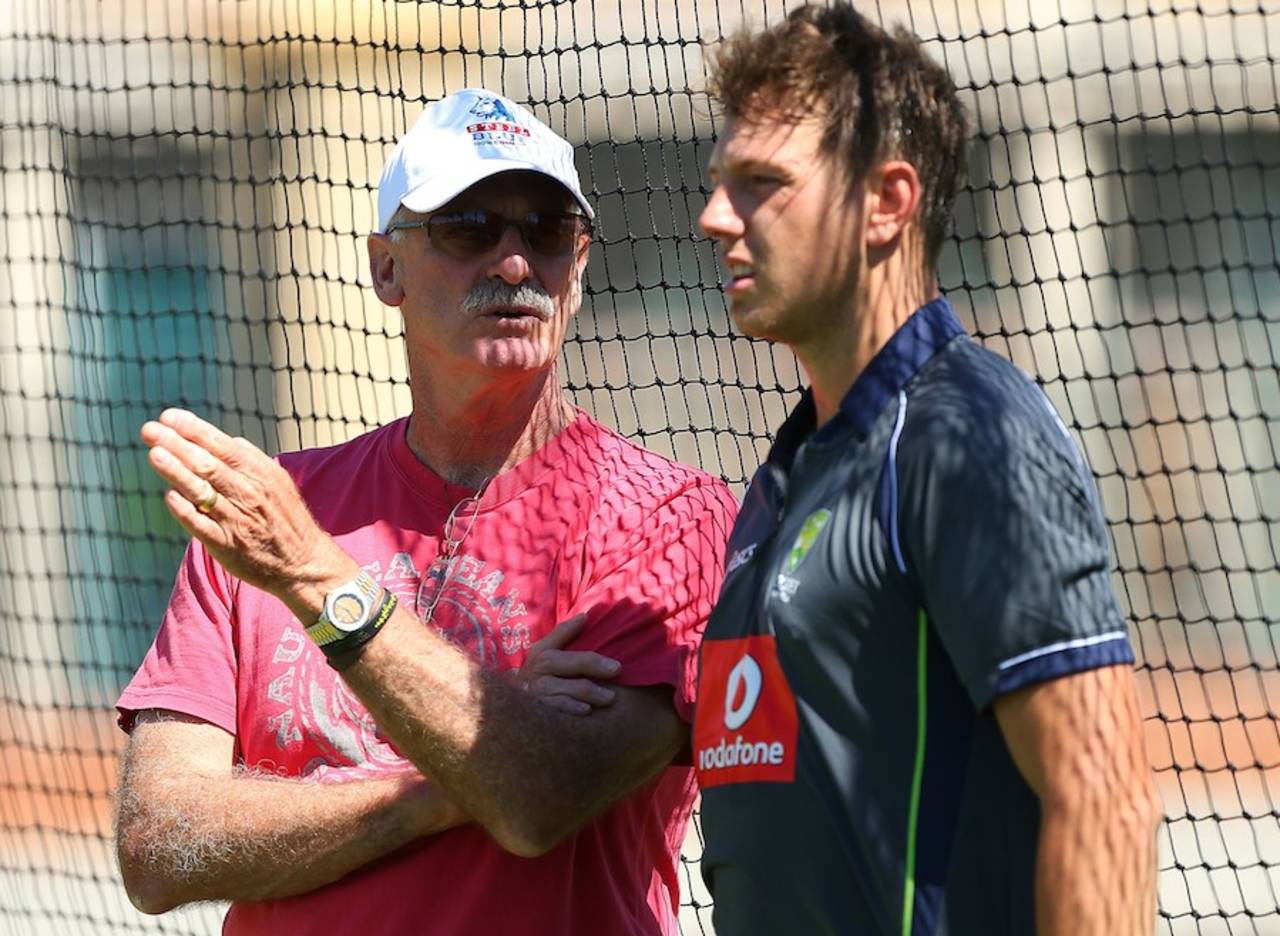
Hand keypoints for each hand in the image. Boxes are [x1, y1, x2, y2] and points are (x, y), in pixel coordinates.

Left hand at [140, 409, 355, 611]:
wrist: (303, 564)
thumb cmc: (286, 520)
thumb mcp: (278, 484)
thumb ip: (253, 462)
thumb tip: (228, 441)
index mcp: (260, 475)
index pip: (223, 446)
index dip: (195, 430)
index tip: (169, 416)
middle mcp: (248, 494)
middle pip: (208, 465)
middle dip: (177, 445)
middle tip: (149, 430)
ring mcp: (237, 520)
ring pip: (202, 491)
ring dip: (177, 472)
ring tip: (154, 454)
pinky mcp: (227, 545)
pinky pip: (201, 525)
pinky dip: (185, 510)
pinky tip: (170, 496)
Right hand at [515, 614, 620, 715]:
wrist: (518, 712)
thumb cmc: (542, 678)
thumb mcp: (547, 655)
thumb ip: (563, 636)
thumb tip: (585, 616)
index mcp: (541, 654)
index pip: (557, 636)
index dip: (570, 628)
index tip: (587, 620)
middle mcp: (536, 672)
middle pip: (564, 663)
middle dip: (591, 664)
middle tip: (617, 669)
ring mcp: (537, 694)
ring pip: (563, 689)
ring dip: (588, 692)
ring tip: (610, 697)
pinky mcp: (540, 713)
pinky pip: (557, 710)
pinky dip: (572, 709)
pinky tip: (587, 710)